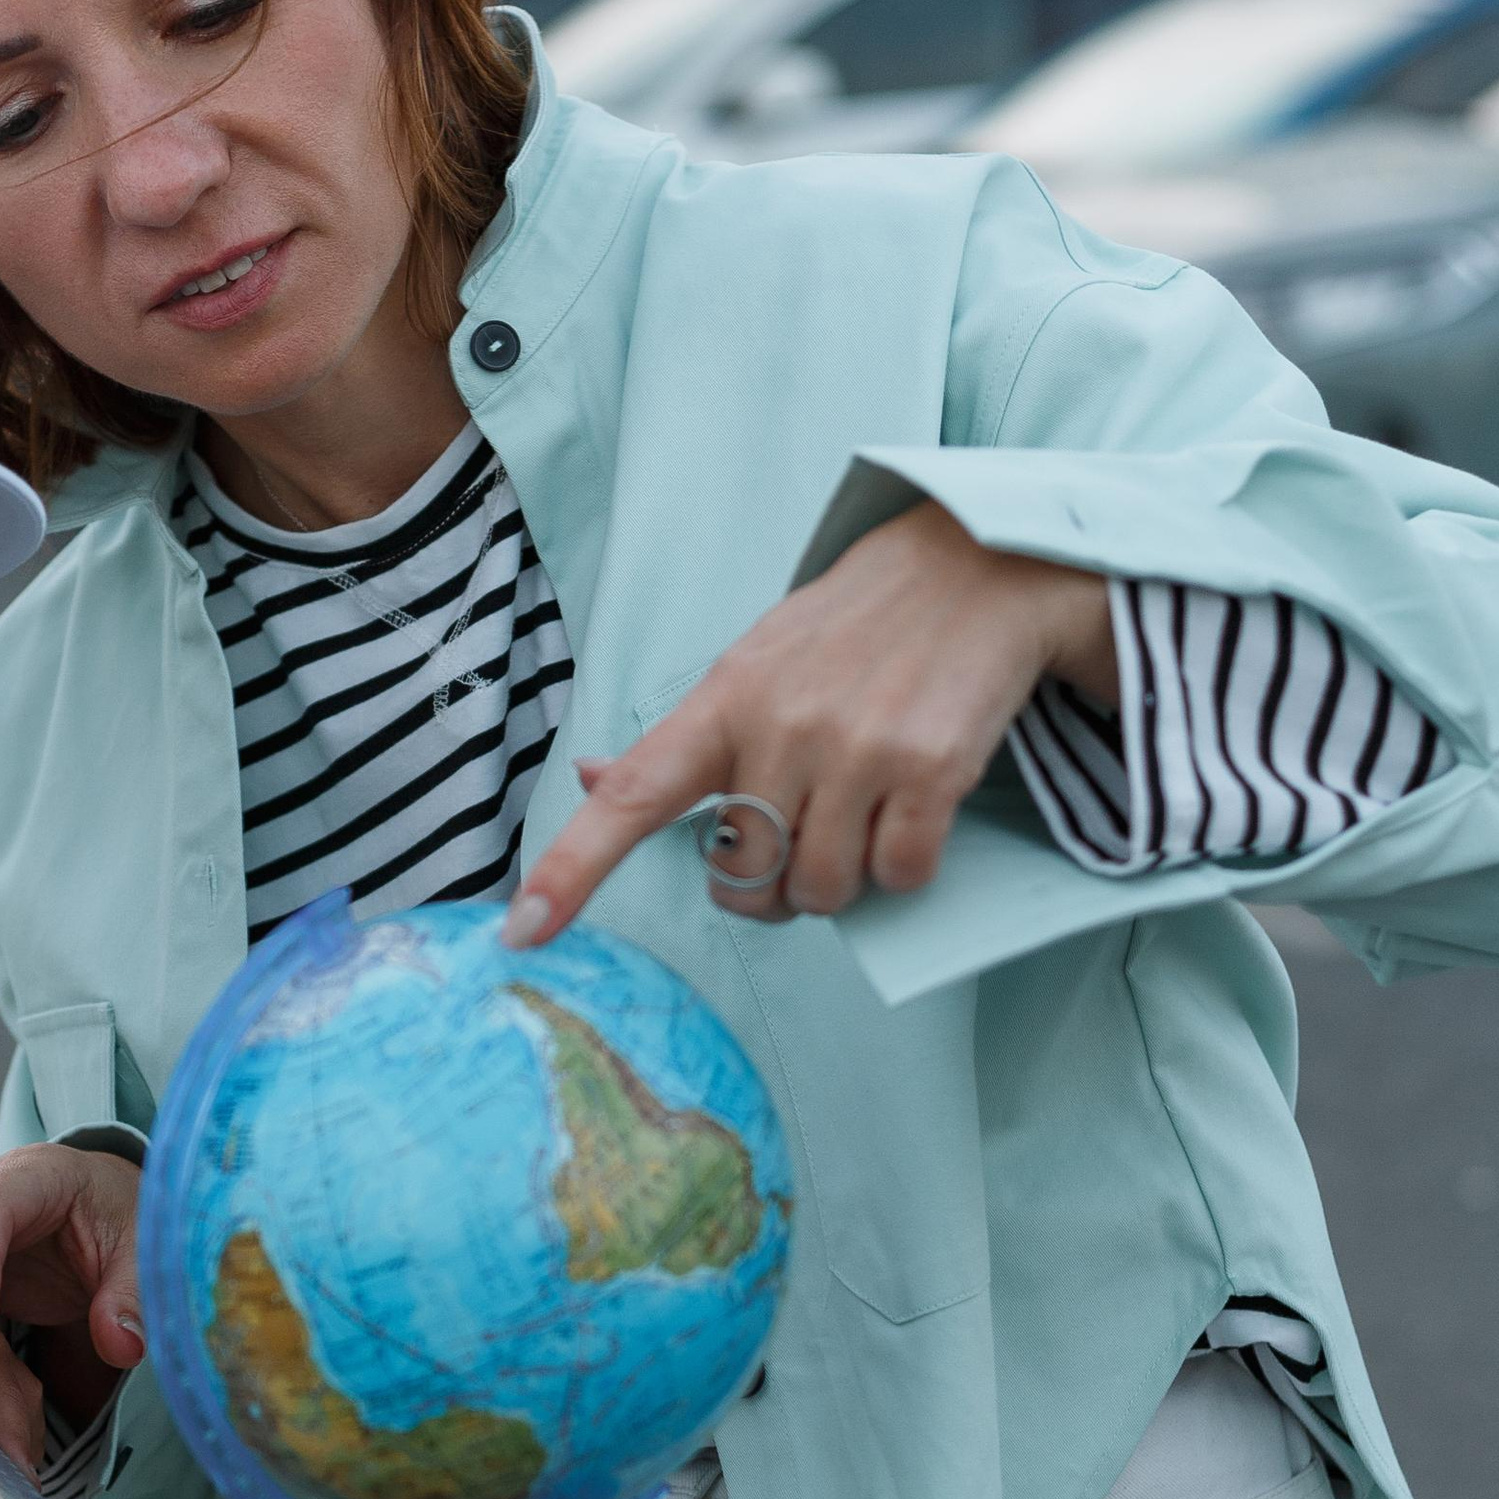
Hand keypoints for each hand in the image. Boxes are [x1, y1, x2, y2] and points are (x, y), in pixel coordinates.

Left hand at [506, 500, 1116, 942]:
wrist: (975, 570)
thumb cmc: (850, 630)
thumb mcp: (752, 664)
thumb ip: (681, 737)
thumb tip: (595, 778)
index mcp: (722, 702)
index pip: (633, 795)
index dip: (572, 867)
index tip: (523, 928)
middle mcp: (782, 726)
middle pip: (747, 876)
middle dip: (766, 885)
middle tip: (796, 840)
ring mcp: (858, 749)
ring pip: (820, 890)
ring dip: (837, 883)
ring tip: (856, 822)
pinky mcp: (931, 769)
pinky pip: (899, 876)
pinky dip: (902, 871)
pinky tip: (907, 817)